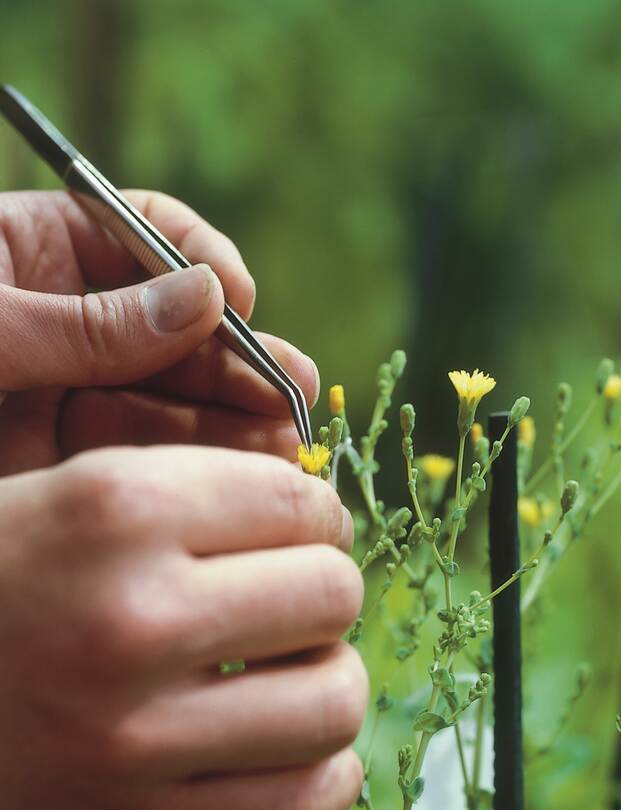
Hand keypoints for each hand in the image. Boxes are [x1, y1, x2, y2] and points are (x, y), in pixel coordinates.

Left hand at [0, 189, 316, 473]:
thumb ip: (86, 323)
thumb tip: (206, 297)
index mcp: (29, 250)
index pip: (140, 228)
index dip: (199, 257)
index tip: (237, 298)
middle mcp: (60, 316)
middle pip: (171, 327)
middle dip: (238, 360)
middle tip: (292, 391)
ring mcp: (60, 389)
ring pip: (166, 398)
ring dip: (231, 418)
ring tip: (285, 440)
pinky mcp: (59, 456)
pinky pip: (139, 455)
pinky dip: (192, 463)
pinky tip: (242, 470)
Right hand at [0, 445, 365, 809]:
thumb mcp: (63, 488)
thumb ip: (192, 488)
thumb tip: (323, 517)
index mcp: (114, 507)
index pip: (299, 500)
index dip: (313, 512)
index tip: (293, 530)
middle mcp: (133, 617)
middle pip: (333, 592)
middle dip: (323, 585)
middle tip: (284, 596)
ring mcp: (136, 734)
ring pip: (336, 700)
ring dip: (330, 677)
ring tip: (288, 667)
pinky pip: (302, 804)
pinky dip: (322, 771)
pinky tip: (289, 742)